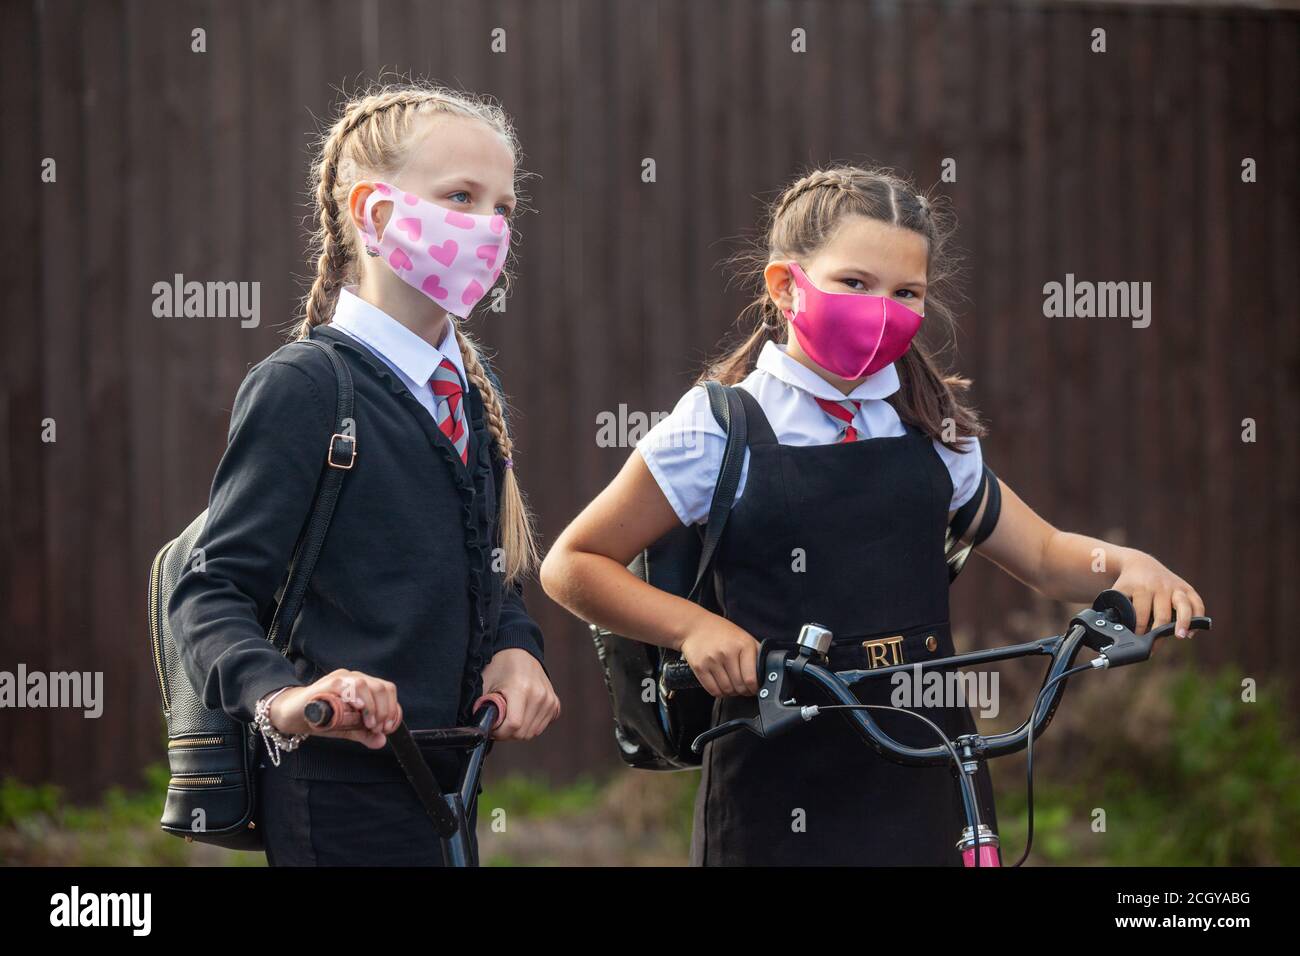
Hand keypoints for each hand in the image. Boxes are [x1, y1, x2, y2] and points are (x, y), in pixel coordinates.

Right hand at [268, 669, 400, 749]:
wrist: (292, 715)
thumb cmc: (320, 718)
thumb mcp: (346, 728)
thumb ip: (364, 734)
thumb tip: (382, 741)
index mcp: (363, 687)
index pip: (387, 690)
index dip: (393, 709)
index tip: (388, 728)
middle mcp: (354, 678)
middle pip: (381, 687)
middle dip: (385, 709)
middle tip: (378, 728)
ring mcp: (340, 679)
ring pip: (365, 684)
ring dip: (372, 706)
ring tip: (369, 724)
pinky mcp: (325, 685)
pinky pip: (343, 684)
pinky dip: (354, 696)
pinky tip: (357, 708)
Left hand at [480, 649, 560, 739]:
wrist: (520, 653)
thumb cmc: (500, 667)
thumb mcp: (486, 685)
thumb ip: (484, 708)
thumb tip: (483, 728)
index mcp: (520, 688)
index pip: (514, 725)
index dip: (499, 732)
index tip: (492, 728)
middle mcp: (539, 695)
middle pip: (523, 733)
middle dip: (507, 733)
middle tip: (499, 721)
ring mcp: (549, 700)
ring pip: (532, 733)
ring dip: (519, 730)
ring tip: (510, 716)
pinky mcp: (554, 703)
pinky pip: (541, 727)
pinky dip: (530, 725)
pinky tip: (522, 714)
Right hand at [679, 617, 759, 696]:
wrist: (695, 626)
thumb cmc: (721, 632)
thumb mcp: (744, 637)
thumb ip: (756, 653)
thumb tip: (767, 672)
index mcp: (743, 645)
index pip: (751, 678)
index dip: (754, 688)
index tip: (753, 688)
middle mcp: (728, 652)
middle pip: (739, 686)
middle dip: (743, 691)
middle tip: (742, 688)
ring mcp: (713, 660)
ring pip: (727, 690)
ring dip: (731, 692)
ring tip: (731, 685)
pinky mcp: (700, 667)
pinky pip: (713, 690)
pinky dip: (719, 692)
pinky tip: (721, 685)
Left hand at [1113, 551, 1205, 638]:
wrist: (1140, 564)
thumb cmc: (1128, 584)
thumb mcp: (1118, 593)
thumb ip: (1116, 610)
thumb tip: (1112, 632)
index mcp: (1140, 589)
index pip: (1141, 614)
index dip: (1139, 630)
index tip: (1137, 641)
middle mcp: (1159, 587)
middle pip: (1162, 614)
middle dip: (1158, 633)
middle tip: (1153, 646)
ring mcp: (1174, 587)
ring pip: (1184, 605)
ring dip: (1183, 623)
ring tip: (1180, 636)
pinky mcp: (1186, 588)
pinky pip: (1197, 603)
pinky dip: (1198, 617)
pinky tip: (1192, 632)